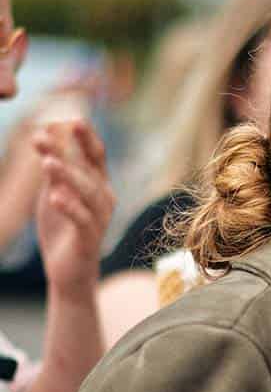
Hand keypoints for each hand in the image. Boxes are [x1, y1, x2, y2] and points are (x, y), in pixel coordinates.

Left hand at [33, 120, 114, 296]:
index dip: (86, 138)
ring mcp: (99, 220)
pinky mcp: (89, 240)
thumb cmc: (63, 229)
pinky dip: (69, 208)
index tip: (73, 119)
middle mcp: (104, 200)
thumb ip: (54, 170)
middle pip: (91, 171)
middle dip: (70, 152)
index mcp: (98, 186)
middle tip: (48, 135)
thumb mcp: (55, 193)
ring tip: (48, 163)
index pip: (96, 157)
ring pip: (88, 194)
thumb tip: (45, 135)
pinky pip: (82, 220)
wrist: (68, 271)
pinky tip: (54, 197)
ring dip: (68, 177)